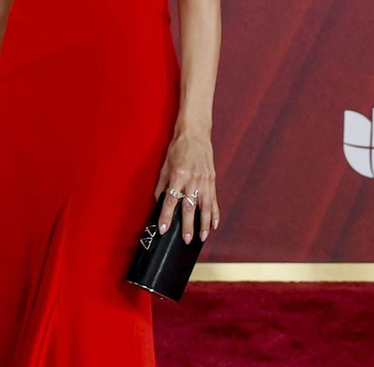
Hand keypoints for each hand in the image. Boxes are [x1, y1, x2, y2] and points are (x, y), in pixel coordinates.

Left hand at [153, 129, 217, 243]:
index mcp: (178, 176)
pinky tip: (214, 225)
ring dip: (203, 224)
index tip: (164, 229)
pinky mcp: (212, 180)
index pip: (171, 201)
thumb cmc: (177, 149)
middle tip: (186, 239)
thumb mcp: (164, 165)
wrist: (195, 134)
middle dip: (188, 225)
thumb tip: (158, 202)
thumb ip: (162, 185)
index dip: (167, 216)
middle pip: (190, 207)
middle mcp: (193, 180)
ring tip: (201, 237)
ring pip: (205, 207)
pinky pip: (214, 200)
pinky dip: (215, 214)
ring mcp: (204, 181)